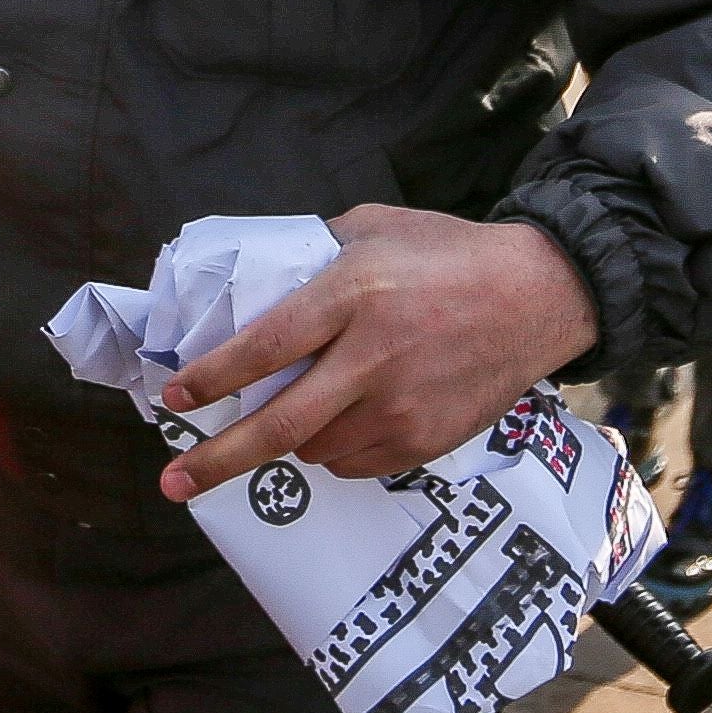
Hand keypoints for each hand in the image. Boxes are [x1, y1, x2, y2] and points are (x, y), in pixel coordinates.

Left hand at [150, 207, 599, 501]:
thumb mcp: (376, 228)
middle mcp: (372, 358)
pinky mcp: (425, 440)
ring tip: (294, 413)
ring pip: (313, 450)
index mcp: (352, 296)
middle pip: (278, 425)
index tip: (174, 399)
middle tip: (174, 483)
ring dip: (288, 440)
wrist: (538, 297)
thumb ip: (315, 253)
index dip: (212, 378)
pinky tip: (346, 418)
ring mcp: (401, 407)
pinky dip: (334, 450)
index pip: (264, 347)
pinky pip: (354, 464)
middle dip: (217, 460)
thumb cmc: (450, 254)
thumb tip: (260, 283)